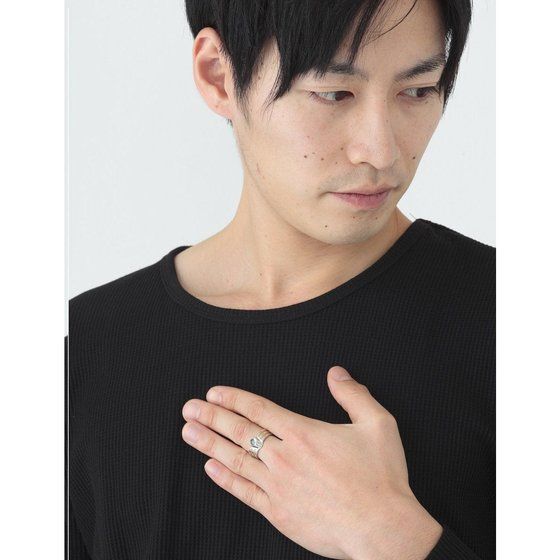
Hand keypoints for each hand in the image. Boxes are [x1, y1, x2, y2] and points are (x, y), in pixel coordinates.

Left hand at [181, 365, 441, 559]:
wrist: (382, 530)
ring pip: (235, 460)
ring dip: (209, 444)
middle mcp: (284, 457)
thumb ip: (353, 394)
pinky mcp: (278, 512)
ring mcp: (278, 486)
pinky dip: (225, 479)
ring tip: (188, 432)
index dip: (233, 399)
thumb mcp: (378, 424)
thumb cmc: (381, 477)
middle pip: (239, 431)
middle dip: (212, 417)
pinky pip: (244, 492)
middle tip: (189, 408)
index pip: (258, 409)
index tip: (213, 392)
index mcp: (303, 433)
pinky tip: (210, 469)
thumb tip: (336, 373)